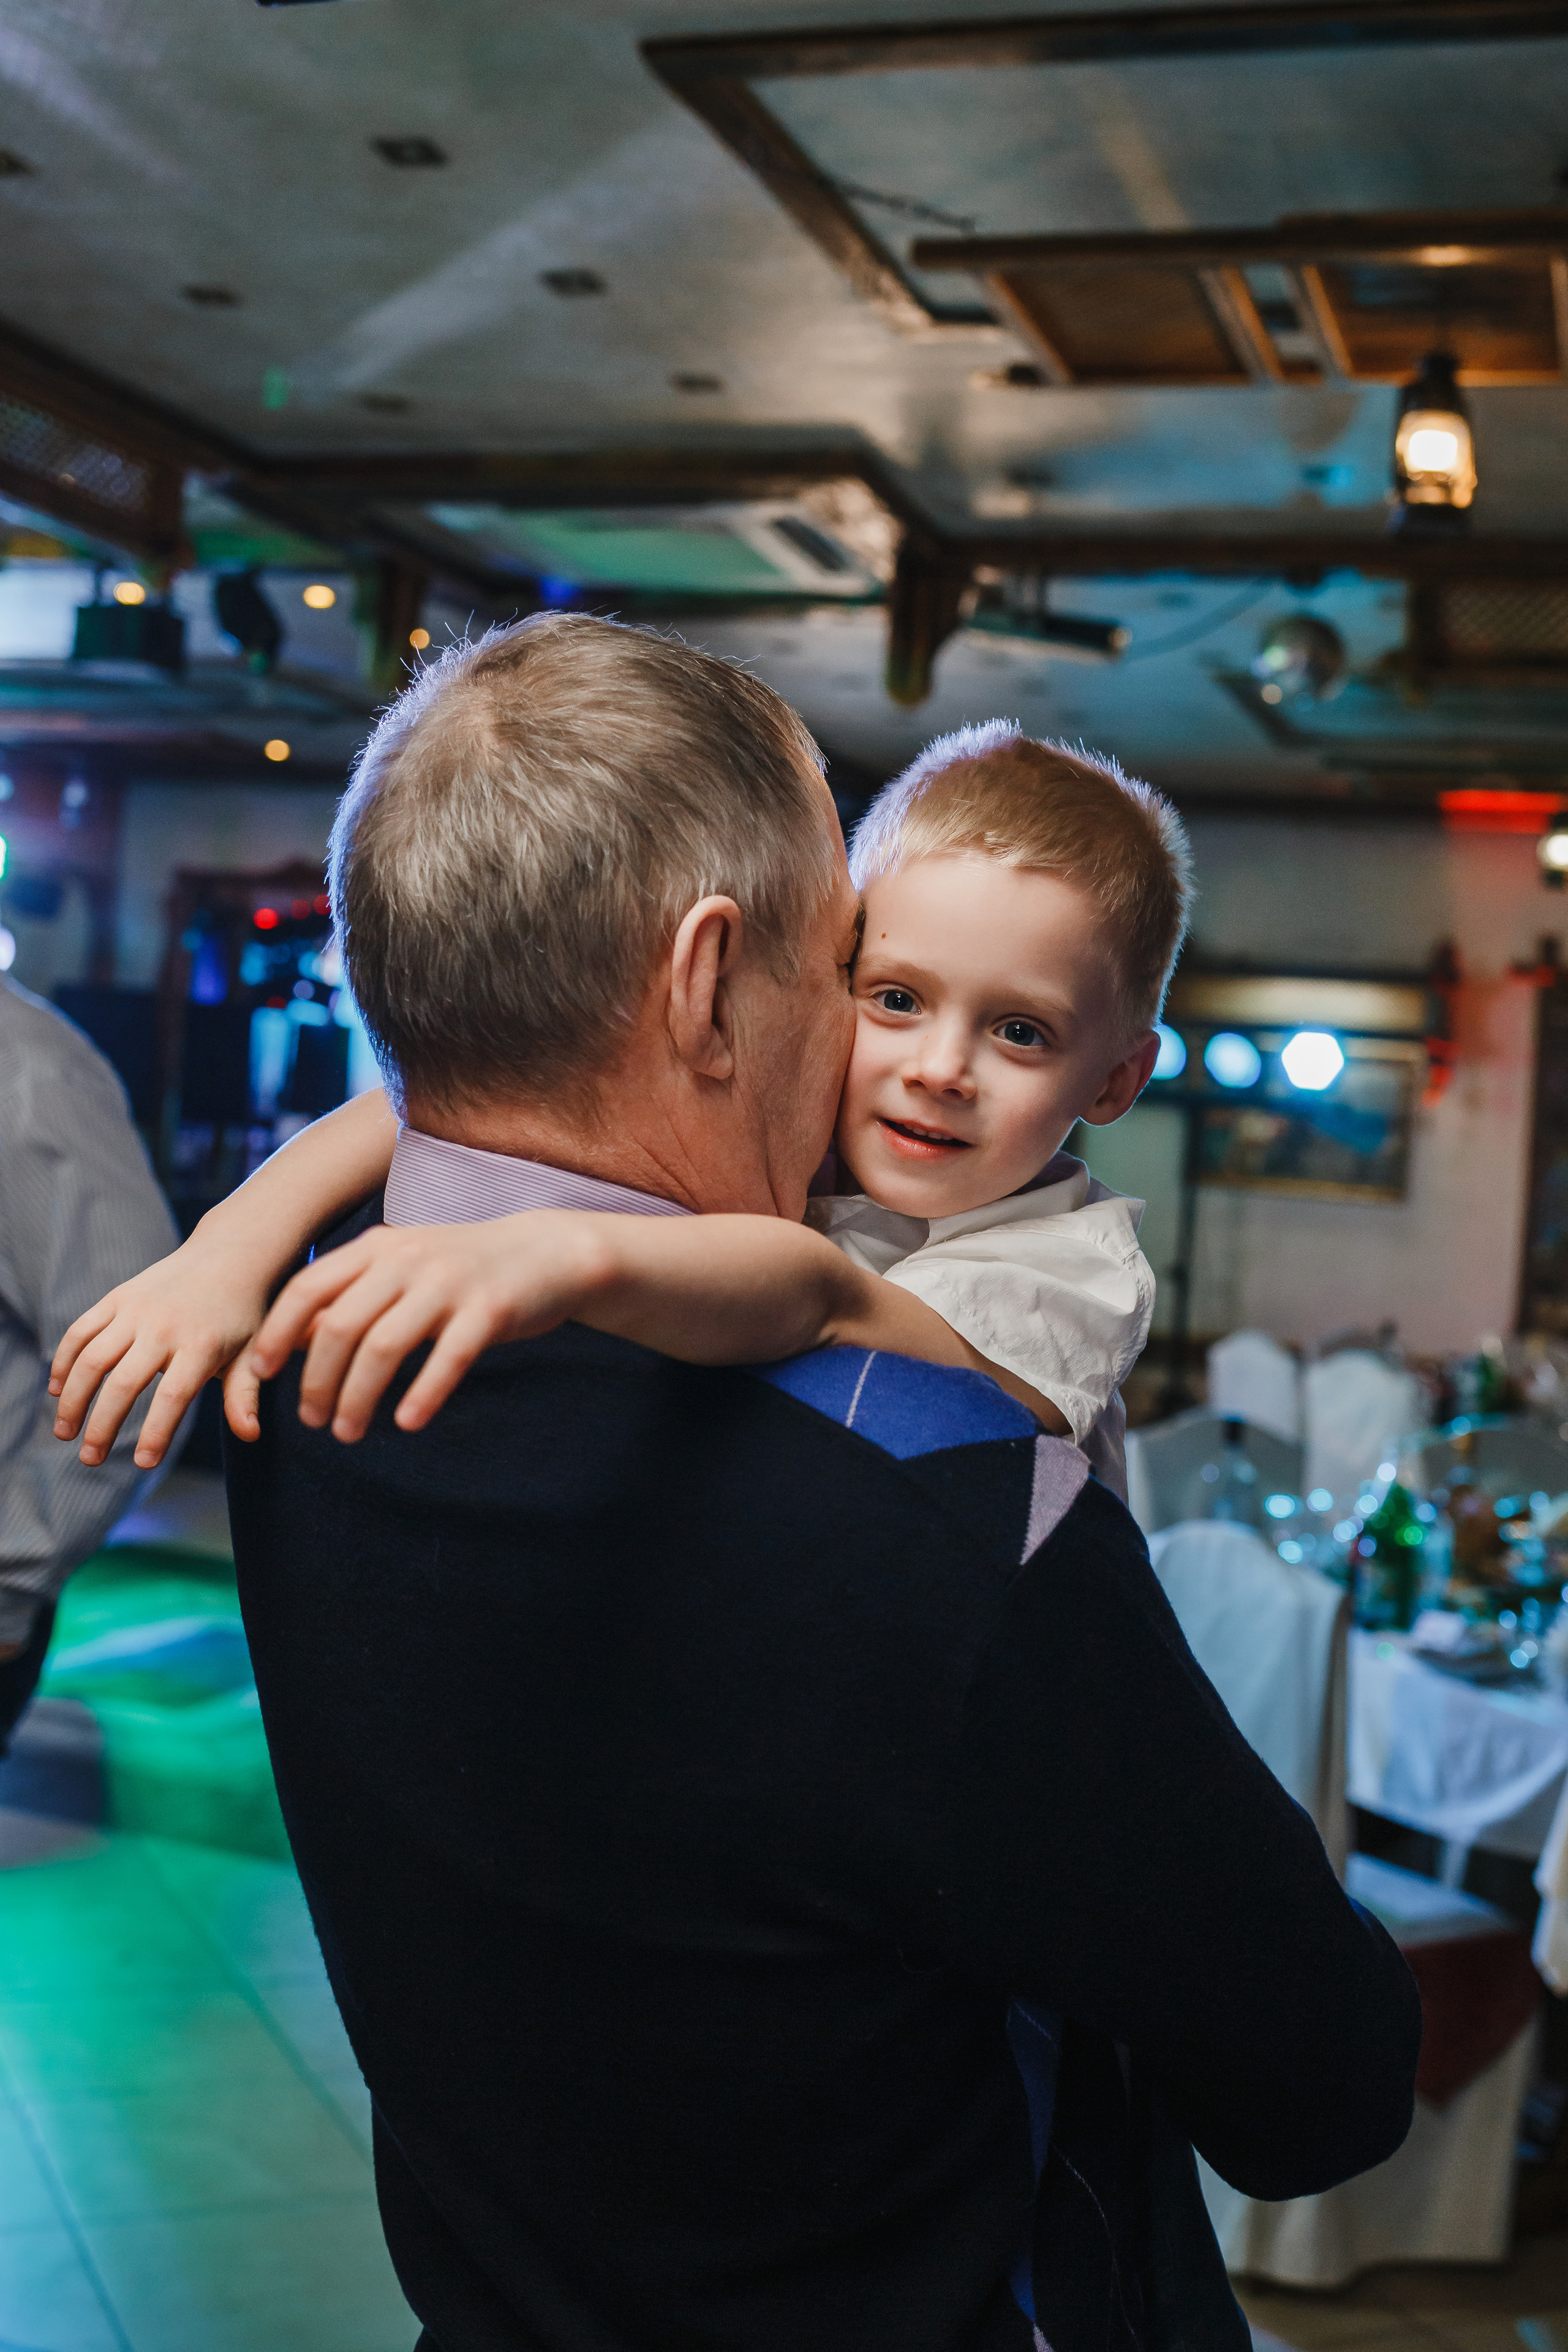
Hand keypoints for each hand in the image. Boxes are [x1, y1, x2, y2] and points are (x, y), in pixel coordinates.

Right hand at [50, 1235, 274, 1468]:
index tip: (142, 1464)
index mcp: (201, 1345)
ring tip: (64, 1433)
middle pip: (124, 1383)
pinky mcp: (117, 1297)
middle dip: (102, 1426)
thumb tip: (250, 1435)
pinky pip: (80, 1330)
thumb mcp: (252, 1353)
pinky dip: (64, 1360)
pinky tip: (58, 1390)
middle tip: (89, 1459)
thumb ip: (244, 1395)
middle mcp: (164, 1326)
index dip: (155, 1432)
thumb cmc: (242, 1315)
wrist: (228, 1256)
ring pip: (92, 1358)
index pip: (173, 1397)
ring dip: (72, 1399)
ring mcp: (136, 1309)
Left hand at [248, 1212, 608, 1442]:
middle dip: (317, 1381)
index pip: (308, 1288)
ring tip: (348, 1433)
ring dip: (358, 1398)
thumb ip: (351, 1296)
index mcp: (376, 1248)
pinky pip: (448, 1358)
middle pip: (340, 1327)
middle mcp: (406, 1259)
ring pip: (385, 1347)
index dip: (279, 1333)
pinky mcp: (490, 1309)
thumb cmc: (461, 1270)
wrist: (543, 1253)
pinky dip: (423, 1394)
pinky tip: (409, 1423)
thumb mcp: (400, 1270)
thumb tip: (296, 1340)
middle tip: (312, 1421)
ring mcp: (449, 1282)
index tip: (262, 1373)